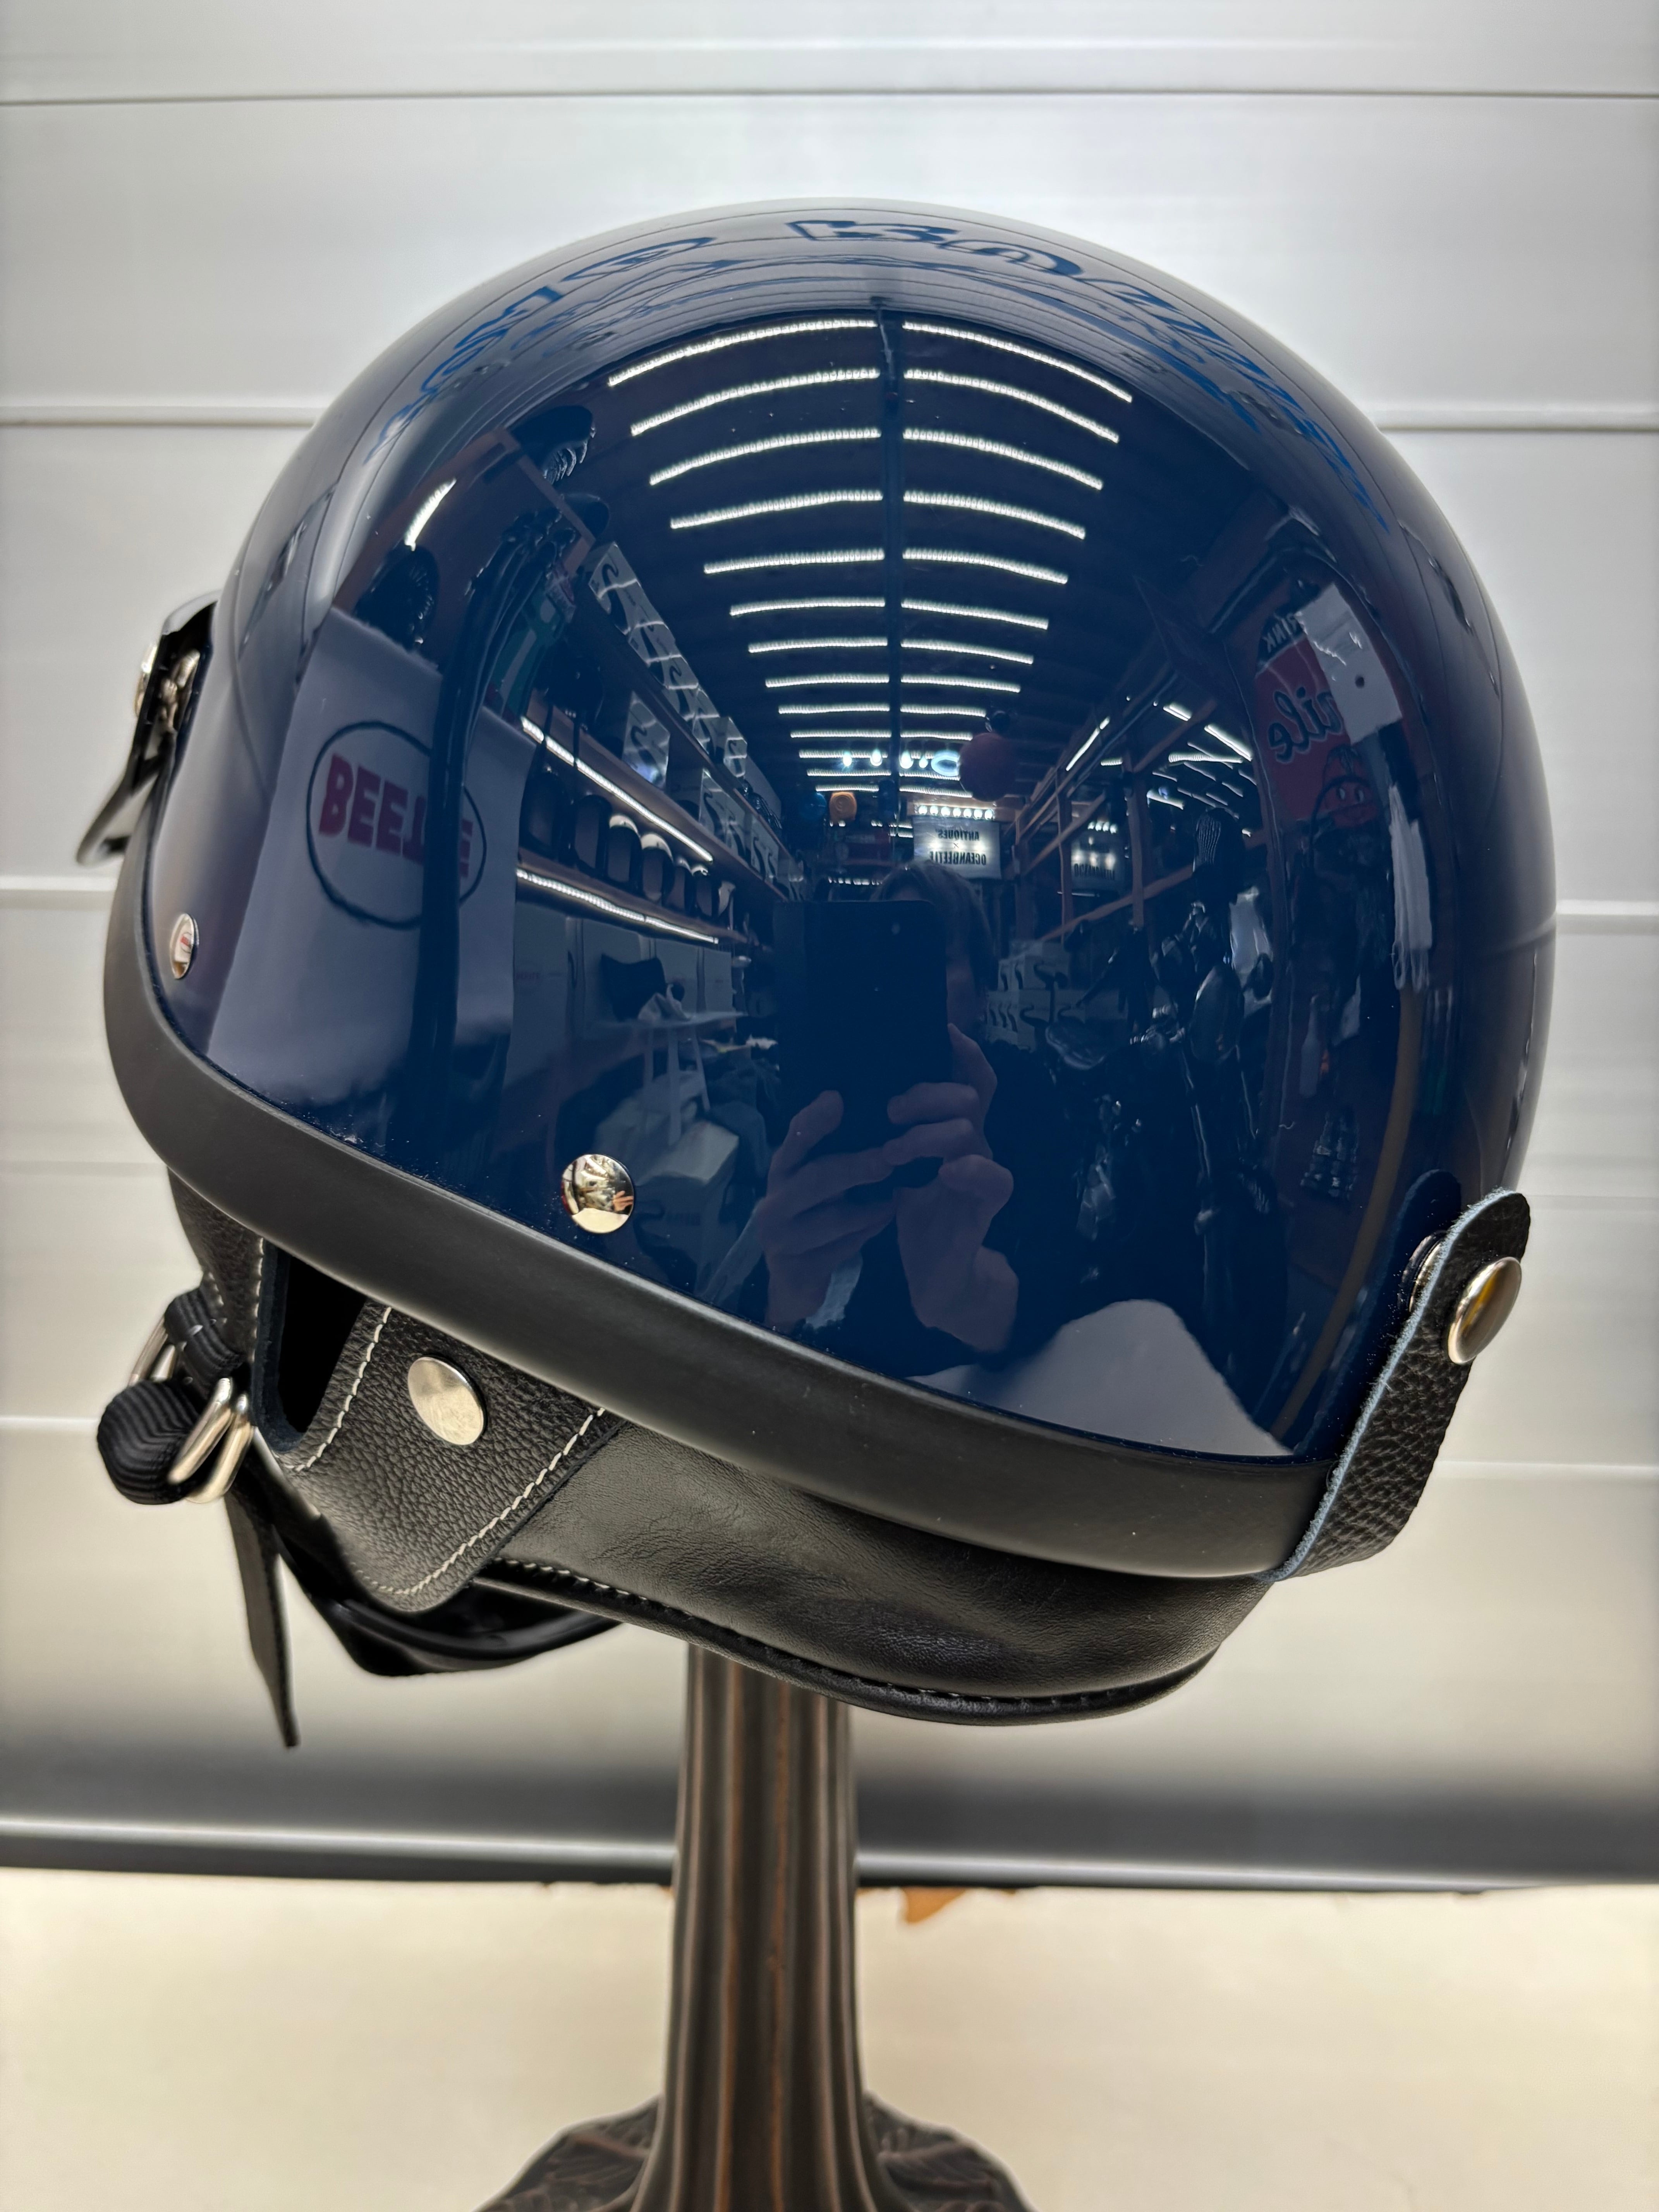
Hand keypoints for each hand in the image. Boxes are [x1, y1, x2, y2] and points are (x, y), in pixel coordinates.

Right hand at [754, 1091, 894, 1330]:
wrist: (792, 1280)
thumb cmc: (812, 1217)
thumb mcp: (816, 1183)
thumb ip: (833, 1154)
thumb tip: (874, 1115)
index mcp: (781, 1172)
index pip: (794, 1140)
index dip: (813, 1120)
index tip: (837, 1098)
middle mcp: (774, 1202)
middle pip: (814, 1178)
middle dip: (853, 1167)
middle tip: (888, 1158)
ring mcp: (781, 1239)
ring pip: (831, 1220)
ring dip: (868, 1209)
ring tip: (896, 1198)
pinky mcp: (796, 1270)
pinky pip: (839, 1250)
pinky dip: (865, 1235)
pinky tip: (884, 1222)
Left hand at [882, 1027, 1016, 1351]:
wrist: (936, 1279)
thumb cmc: (916, 1217)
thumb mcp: (898, 1168)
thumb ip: (891, 1131)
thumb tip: (855, 1085)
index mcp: (952, 1134)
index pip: (968, 1081)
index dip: (962, 1052)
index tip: (939, 1027)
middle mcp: (973, 1148)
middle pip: (968, 1096)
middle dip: (928, 1093)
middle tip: (890, 1110)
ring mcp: (981, 1177)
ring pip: (971, 1131)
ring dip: (929, 1133)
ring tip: (894, 1149)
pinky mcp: (983, 1211)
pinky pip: (995, 1180)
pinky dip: (972, 1169)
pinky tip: (947, 1172)